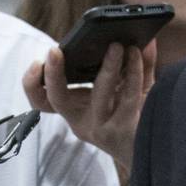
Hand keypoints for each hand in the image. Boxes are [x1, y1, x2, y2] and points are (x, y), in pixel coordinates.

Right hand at [23, 43, 154, 184]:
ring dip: (108, 65)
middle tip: (56, 50)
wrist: (153, 149)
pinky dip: (134, 70)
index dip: (32, 83)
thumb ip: (127, 65)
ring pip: (99, 93)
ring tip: (117, 44)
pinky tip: (138, 53)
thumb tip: (137, 36)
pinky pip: (128, 95)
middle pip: (58, 100)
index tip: (37, 62)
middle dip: (53, 74)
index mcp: (75, 110)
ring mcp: (102, 128)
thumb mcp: (123, 90)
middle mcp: (83, 122)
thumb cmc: (134, 116)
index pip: (42, 101)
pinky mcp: (125, 129)